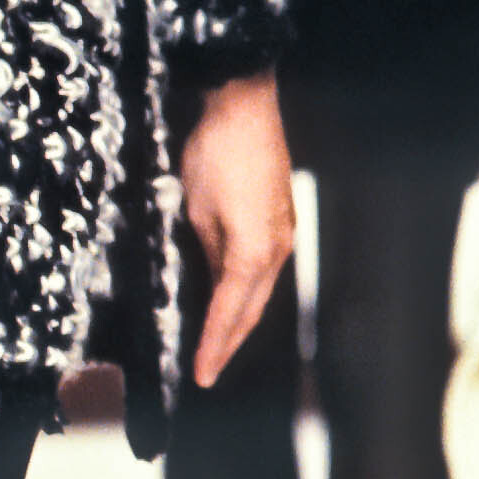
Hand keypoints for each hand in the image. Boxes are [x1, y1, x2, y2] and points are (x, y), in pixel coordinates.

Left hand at [179, 71, 295, 387]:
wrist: (242, 104)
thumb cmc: (214, 152)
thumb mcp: (196, 207)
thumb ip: (206, 249)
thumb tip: (211, 275)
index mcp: (254, 251)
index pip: (230, 312)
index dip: (214, 345)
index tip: (201, 375)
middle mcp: (276, 248)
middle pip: (251, 310)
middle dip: (230, 342)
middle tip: (208, 370)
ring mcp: (282, 233)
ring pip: (259, 291)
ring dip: (239, 319)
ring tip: (218, 344)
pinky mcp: (279, 218)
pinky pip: (262, 268)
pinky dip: (245, 290)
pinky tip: (232, 296)